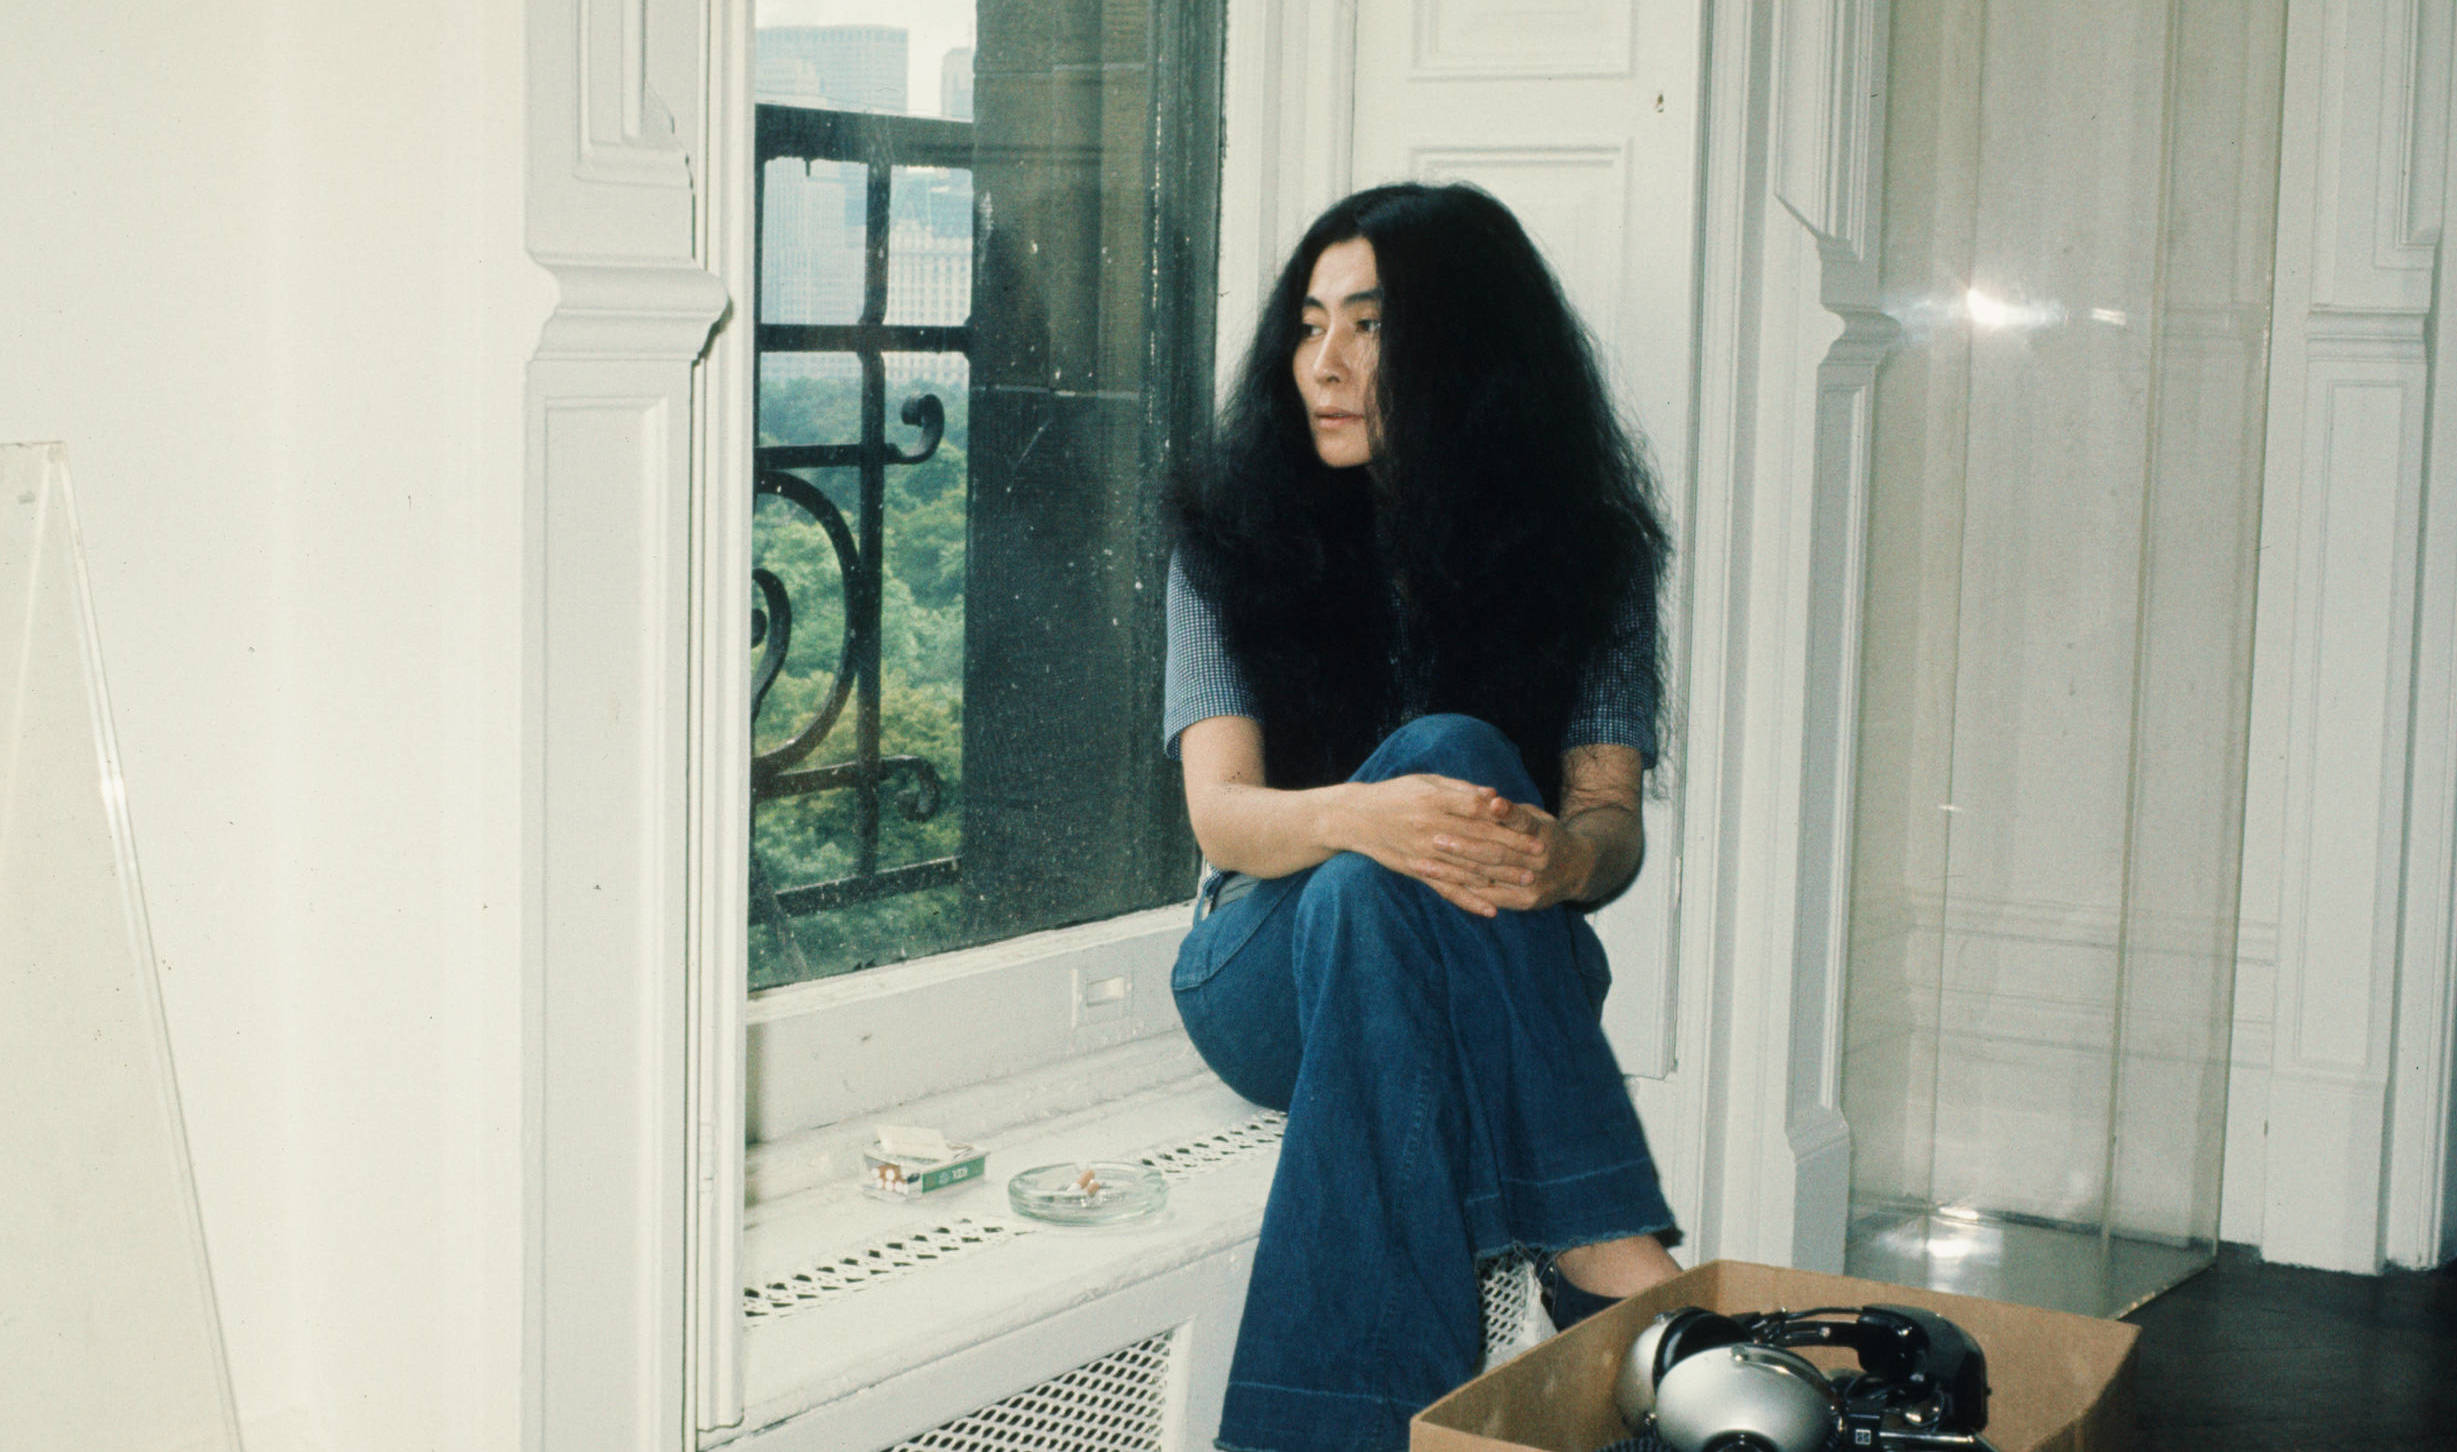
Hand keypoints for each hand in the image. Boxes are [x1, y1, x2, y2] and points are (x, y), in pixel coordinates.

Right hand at [1335, 773, 1545, 916]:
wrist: (1355, 818)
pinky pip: (1446, 889)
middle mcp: (1431, 829)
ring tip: (1527, 880)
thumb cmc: (1395, 794)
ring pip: (1468, 869)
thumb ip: (1461, 790)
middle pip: (1480, 842)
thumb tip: (1494, 797)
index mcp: (1436, 802)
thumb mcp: (1427, 782)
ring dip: (1500, 876)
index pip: (1481, 813)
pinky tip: (1491, 909)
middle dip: (1514, 850)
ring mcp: (1424, 853)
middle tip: (1541, 856)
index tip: (1535, 829)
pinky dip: (1469, 900)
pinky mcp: (1417, 871)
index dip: (1510, 823)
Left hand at [1410, 795, 1595, 913]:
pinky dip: (1463, 890)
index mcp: (1543, 832)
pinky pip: (1488, 897)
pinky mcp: (1525, 902)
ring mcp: (1532, 883)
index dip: (1505, 813)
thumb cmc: (1545, 834)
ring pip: (1487, 877)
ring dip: (1452, 871)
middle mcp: (1539, 859)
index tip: (1487, 802)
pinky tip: (1440, 884)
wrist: (1577, 870)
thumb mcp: (1536, 816)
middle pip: (1497, 852)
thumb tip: (1485, 797)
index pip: (1521, 821)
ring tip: (1423, 863)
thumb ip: (1511, 812)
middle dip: (1463, 846)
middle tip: (1434, 838)